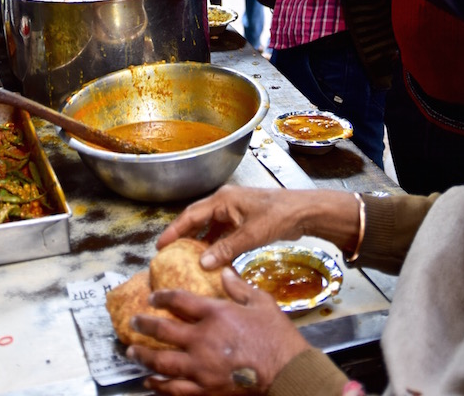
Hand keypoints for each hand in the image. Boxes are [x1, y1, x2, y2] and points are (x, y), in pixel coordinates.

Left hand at [127, 268, 308, 395]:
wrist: (286, 371)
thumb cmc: (276, 335)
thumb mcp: (260, 301)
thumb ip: (238, 286)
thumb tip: (223, 271)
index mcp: (215, 314)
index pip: (179, 301)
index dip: (162, 297)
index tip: (153, 297)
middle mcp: (202, 339)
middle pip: (164, 331)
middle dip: (145, 325)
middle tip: (134, 322)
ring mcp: (201, 367)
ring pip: (163, 361)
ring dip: (144, 356)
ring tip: (132, 351)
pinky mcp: (206, 389)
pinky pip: (176, 389)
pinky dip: (160, 386)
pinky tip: (150, 382)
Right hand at [156, 185, 360, 270]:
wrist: (303, 212)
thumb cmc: (278, 216)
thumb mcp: (250, 235)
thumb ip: (226, 249)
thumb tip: (202, 263)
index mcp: (222, 199)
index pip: (191, 215)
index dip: (174, 230)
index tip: (160, 246)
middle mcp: (225, 202)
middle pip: (197, 219)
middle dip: (183, 235)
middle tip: (169, 253)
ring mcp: (234, 210)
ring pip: (210, 227)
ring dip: (200, 242)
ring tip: (187, 260)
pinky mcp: (243, 219)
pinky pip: (222, 232)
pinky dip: (216, 245)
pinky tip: (213, 260)